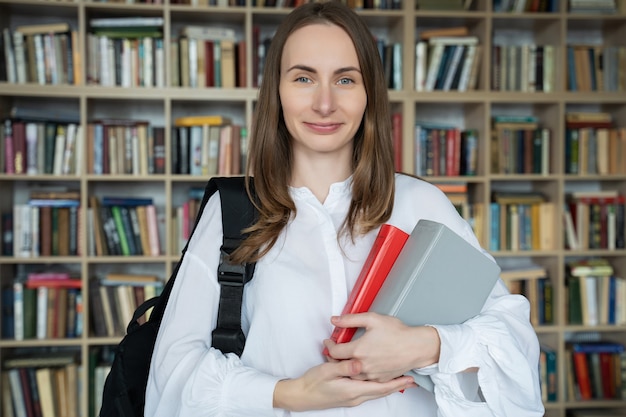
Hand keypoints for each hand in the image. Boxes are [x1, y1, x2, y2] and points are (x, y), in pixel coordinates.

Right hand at [273, 359, 414, 410]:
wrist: (301, 396)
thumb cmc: (312, 383)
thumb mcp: (327, 371)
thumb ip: (344, 367)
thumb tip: (358, 364)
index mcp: (352, 389)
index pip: (380, 387)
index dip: (396, 383)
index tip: (409, 379)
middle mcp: (355, 397)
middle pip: (382, 392)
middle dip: (397, 386)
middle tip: (411, 380)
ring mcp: (352, 399)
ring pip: (376, 393)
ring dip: (388, 387)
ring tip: (400, 380)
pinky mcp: (348, 397)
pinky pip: (369, 393)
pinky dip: (378, 388)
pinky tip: (379, 382)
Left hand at [324, 313, 440, 382]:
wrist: (416, 347)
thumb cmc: (398, 333)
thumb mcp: (372, 319)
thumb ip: (350, 319)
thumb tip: (335, 320)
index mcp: (358, 350)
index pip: (334, 351)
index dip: (329, 345)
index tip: (329, 341)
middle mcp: (363, 365)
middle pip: (340, 365)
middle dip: (335, 356)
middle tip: (336, 348)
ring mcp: (371, 375)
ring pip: (351, 374)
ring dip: (346, 366)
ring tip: (349, 356)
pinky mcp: (380, 379)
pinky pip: (364, 379)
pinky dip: (360, 372)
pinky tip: (363, 363)